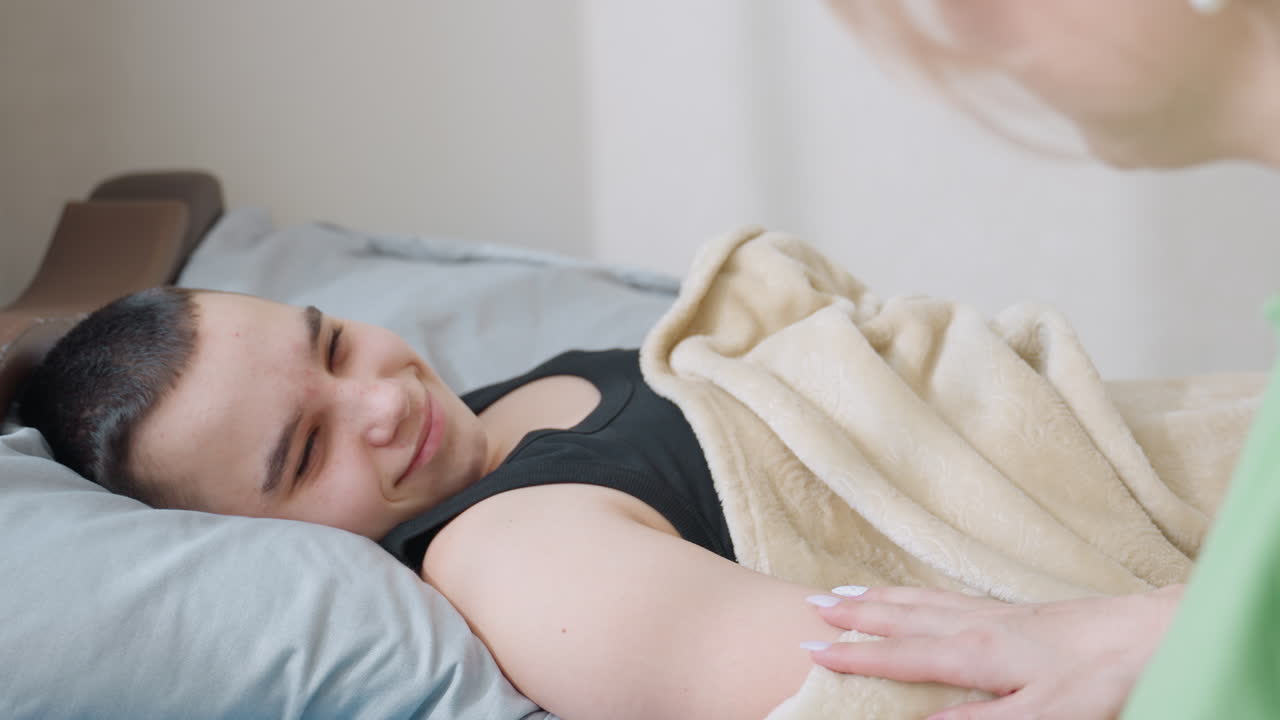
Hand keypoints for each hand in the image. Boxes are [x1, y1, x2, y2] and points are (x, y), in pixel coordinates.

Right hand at [804, 584, 1183, 719]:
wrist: (1151, 629)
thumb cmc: (1100, 675)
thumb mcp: (1042, 714)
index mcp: (976, 653)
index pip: (901, 654)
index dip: (854, 656)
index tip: (810, 650)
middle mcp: (977, 626)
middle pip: (903, 616)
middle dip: (856, 614)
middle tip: (812, 606)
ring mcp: (996, 614)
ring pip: (922, 602)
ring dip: (880, 598)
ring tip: (845, 591)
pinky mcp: (1017, 611)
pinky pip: (947, 597)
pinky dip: (917, 595)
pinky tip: (917, 598)